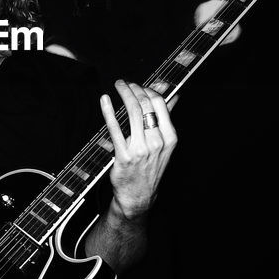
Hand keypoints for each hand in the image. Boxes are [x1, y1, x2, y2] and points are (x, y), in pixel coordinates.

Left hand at [100, 80, 178, 219]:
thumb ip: (167, 119)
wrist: (139, 196)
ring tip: (118, 86)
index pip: (160, 104)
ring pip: (133, 113)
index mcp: (169, 138)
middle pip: (146, 106)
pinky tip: (105, 100)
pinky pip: (115, 129)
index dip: (148, 90)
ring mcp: (140, 150)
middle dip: (134, 89)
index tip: (138, 86)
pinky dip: (108, 111)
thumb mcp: (164, 145)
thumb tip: (174, 97)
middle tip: (125, 83)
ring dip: (124, 94)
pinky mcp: (124, 156)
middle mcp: (157, 143)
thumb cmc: (150, 167)